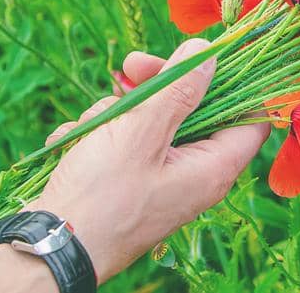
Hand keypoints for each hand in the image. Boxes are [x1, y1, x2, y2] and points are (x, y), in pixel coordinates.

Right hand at [28, 39, 269, 282]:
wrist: (49, 246)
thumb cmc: (101, 197)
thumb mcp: (140, 133)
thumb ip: (178, 89)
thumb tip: (208, 52)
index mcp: (212, 168)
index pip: (249, 117)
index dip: (232, 82)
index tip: (203, 56)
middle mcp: (193, 174)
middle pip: (192, 110)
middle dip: (157, 87)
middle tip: (128, 67)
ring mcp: (159, 179)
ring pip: (150, 121)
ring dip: (117, 114)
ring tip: (91, 129)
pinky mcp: (128, 182)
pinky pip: (122, 143)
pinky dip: (99, 136)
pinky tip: (76, 142)